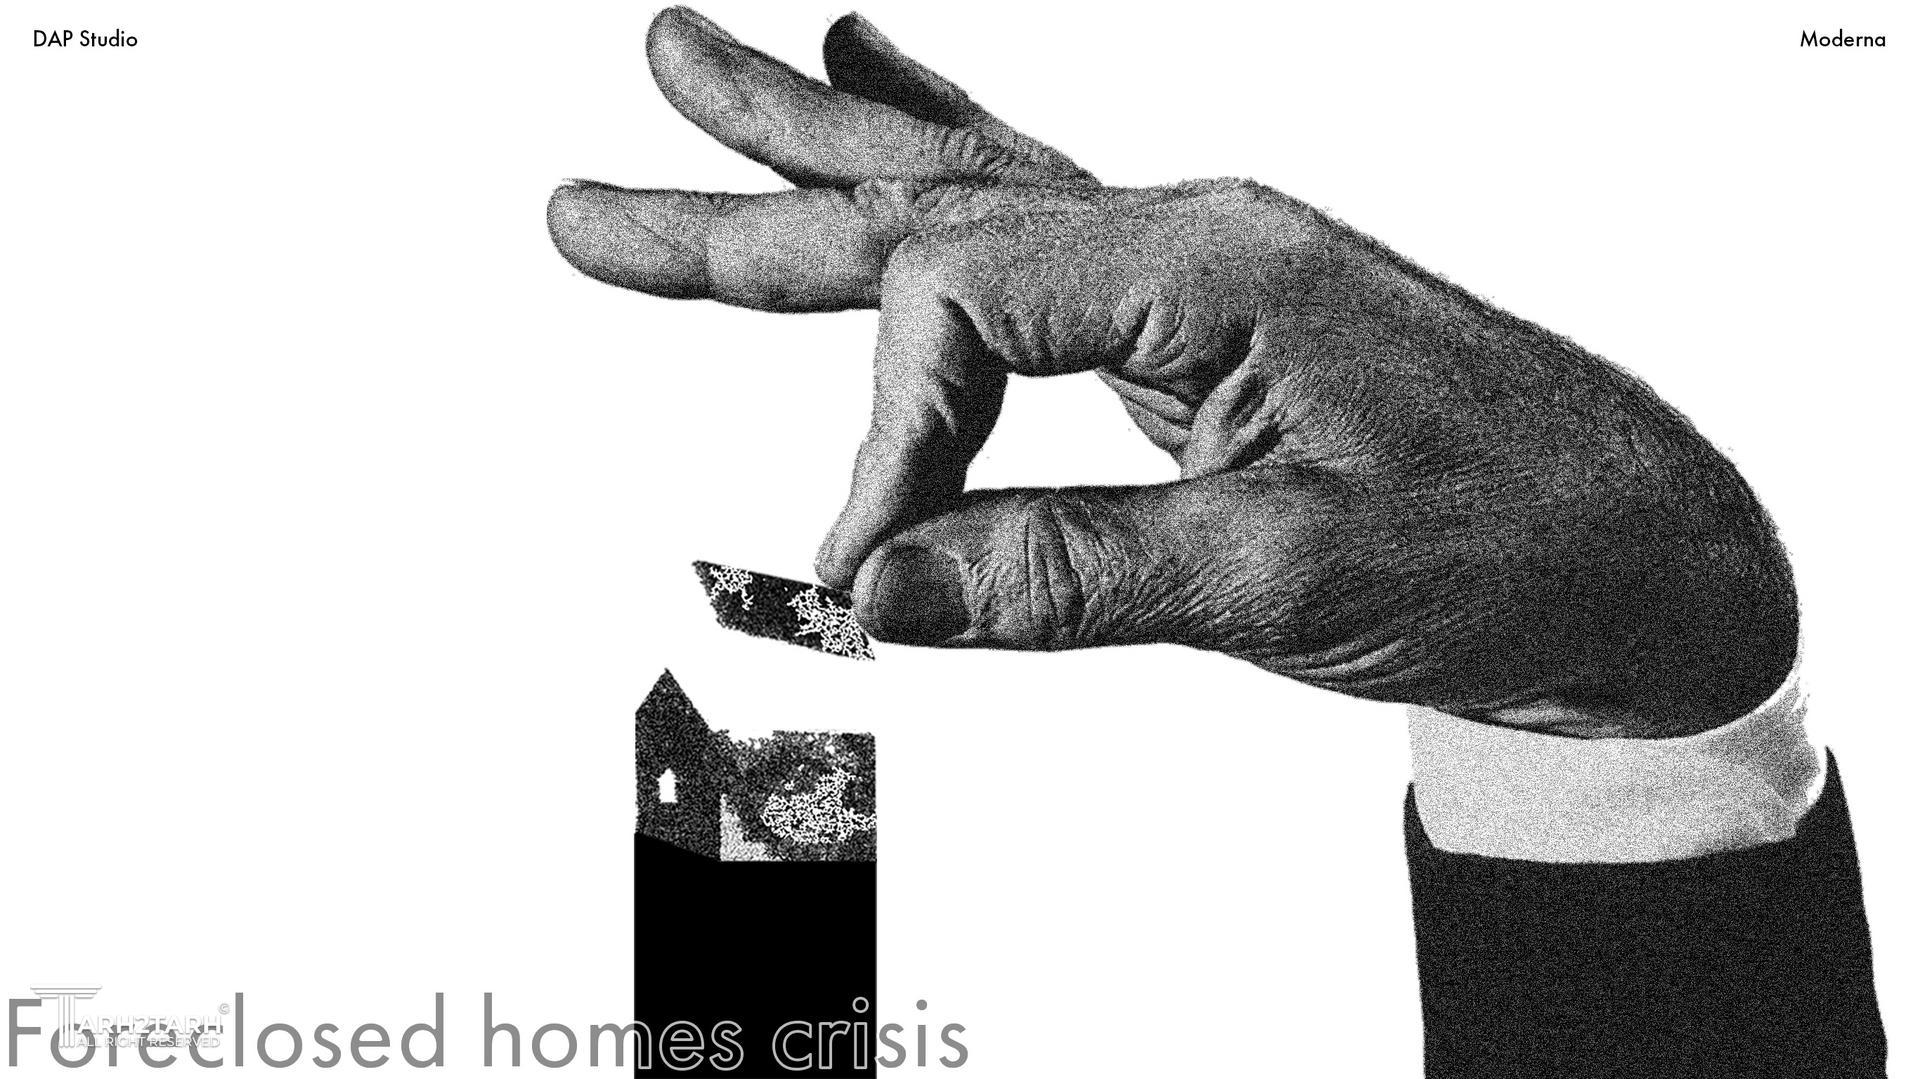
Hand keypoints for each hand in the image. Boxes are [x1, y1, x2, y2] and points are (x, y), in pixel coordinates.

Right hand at [547, 8, 1795, 737]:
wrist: (1637, 546)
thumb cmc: (1505, 543)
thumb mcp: (1286, 577)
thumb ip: (1070, 575)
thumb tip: (878, 594)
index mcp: (1202, 259)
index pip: (959, 312)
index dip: (884, 450)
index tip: (859, 576)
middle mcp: (1183, 227)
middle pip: (918, 200)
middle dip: (740, 205)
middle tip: (584, 207)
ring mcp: (1189, 255)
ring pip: (961, 187)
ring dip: (814, 146)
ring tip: (693, 76)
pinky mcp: (1195, 305)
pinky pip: (1038, 213)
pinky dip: (945, 153)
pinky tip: (884, 88)